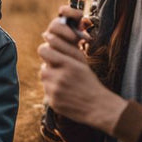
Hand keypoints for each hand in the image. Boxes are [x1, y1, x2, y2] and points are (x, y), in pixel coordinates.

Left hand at [38, 7, 125, 133]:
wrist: (98, 106)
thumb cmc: (90, 81)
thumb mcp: (82, 63)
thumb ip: (66, 48)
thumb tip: (47, 35)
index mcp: (69, 64)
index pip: (45, 51)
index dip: (47, 51)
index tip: (51, 53)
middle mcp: (60, 77)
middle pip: (43, 67)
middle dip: (49, 67)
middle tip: (58, 70)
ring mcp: (55, 91)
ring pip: (44, 79)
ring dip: (51, 79)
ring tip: (65, 82)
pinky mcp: (52, 102)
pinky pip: (46, 92)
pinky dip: (53, 91)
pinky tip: (65, 93)